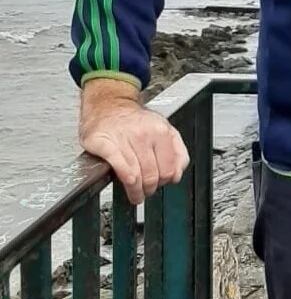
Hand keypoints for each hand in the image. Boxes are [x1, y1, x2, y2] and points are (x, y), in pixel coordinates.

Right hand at [79, 79, 189, 204]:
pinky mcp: (104, 141)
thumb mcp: (163, 129)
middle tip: (145, 192)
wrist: (108, 105)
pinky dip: (126, 179)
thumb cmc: (135, 121)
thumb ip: (176, 151)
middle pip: (153, 174)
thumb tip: (178, 174)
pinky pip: (119, 165)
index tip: (160, 185)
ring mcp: (124, 137)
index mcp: (162, 131)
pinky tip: (128, 184)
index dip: (165, 181)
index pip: (170, 167)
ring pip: (136, 174)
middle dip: (150, 189)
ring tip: (135, 194)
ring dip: (136, 191)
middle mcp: (144, 133)